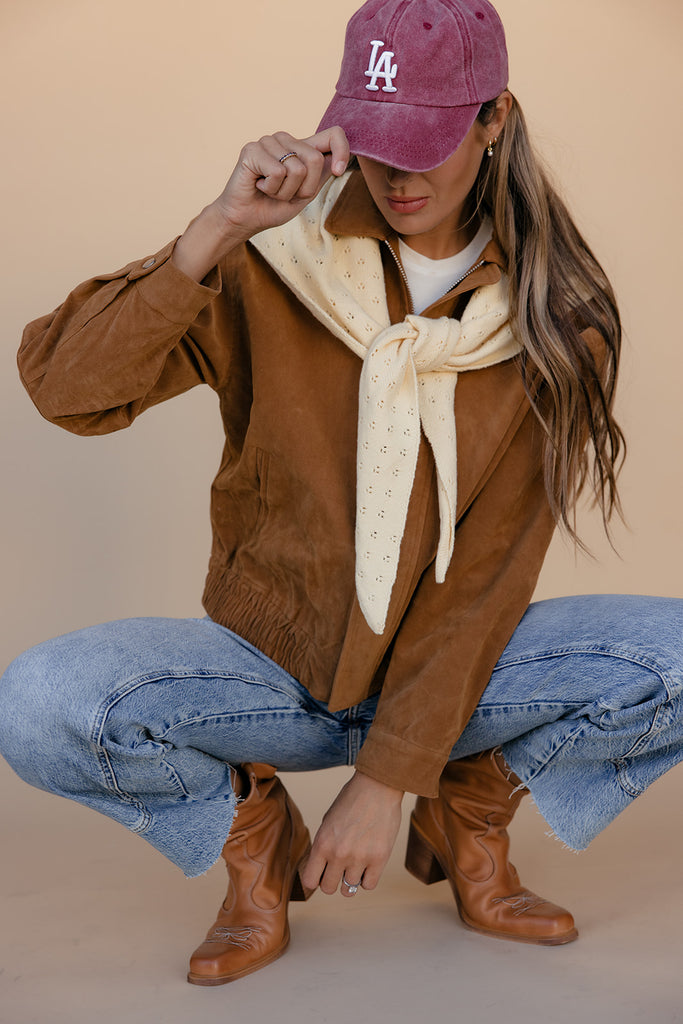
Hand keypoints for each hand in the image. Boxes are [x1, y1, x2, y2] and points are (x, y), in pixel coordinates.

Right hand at [172, 126, 349, 281]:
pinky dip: (271, 189)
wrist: (245, 220)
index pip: (333, 134)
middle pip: (315, 159)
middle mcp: (286, 140)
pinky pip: (278, 172)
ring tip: (270, 190)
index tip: (337, 172)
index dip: (342, 150)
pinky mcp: (252, 149)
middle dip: (305, 188)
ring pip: (296, 169)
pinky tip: (259, 186)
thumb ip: (321, 175)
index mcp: (301, 148)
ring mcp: (268, 142)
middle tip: (285, 194)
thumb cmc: (272, 207)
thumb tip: (339, 160)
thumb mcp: (305, 194)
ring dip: (285, 191)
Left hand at [300, 771, 402, 897]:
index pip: (310, 881)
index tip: (321, 874)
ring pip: (349, 890)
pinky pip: (369, 885)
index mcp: (322, 843)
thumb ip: (323, 846)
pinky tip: (368, 865)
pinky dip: (367, 879)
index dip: (315, 879)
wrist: (377, 787)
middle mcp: (339, 854)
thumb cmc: (351, 800)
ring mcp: (359, 858)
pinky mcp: (379, 859)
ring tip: (355, 864)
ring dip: (350, 879)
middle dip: (332, 881)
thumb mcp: (328, 821)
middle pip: (328, 888)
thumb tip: (320, 870)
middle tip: (339, 869)